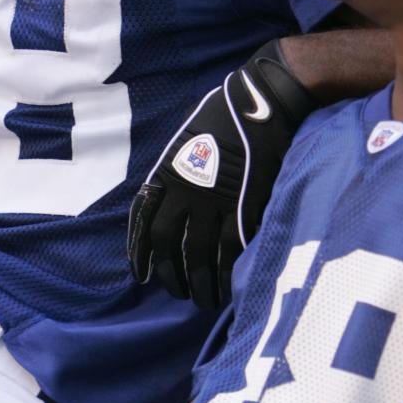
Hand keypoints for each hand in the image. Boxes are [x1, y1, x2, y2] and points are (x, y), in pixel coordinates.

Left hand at [127, 40, 314, 308]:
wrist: (262, 102)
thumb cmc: (227, 116)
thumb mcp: (186, 140)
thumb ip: (176, 172)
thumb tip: (171, 200)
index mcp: (167, 174)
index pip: (144, 222)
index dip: (140, 252)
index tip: (141, 274)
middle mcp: (185, 192)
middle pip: (169, 245)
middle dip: (171, 276)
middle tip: (180, 293)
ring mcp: (214, 202)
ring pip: (198, 255)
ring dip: (200, 283)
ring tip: (204, 301)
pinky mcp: (244, 208)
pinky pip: (231, 251)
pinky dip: (227, 274)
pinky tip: (228, 288)